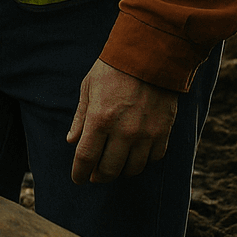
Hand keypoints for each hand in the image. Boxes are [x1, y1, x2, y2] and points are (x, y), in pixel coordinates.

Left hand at [66, 59, 178, 183]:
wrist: (150, 57)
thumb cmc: (113, 70)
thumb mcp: (88, 88)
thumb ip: (80, 118)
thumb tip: (72, 141)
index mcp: (100, 119)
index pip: (86, 157)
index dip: (80, 172)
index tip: (78, 178)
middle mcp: (124, 131)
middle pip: (109, 169)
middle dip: (98, 176)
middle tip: (94, 175)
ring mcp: (146, 134)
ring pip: (132, 169)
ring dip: (120, 171)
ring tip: (113, 166)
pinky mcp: (164, 133)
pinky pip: (153, 159)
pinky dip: (142, 161)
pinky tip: (134, 156)